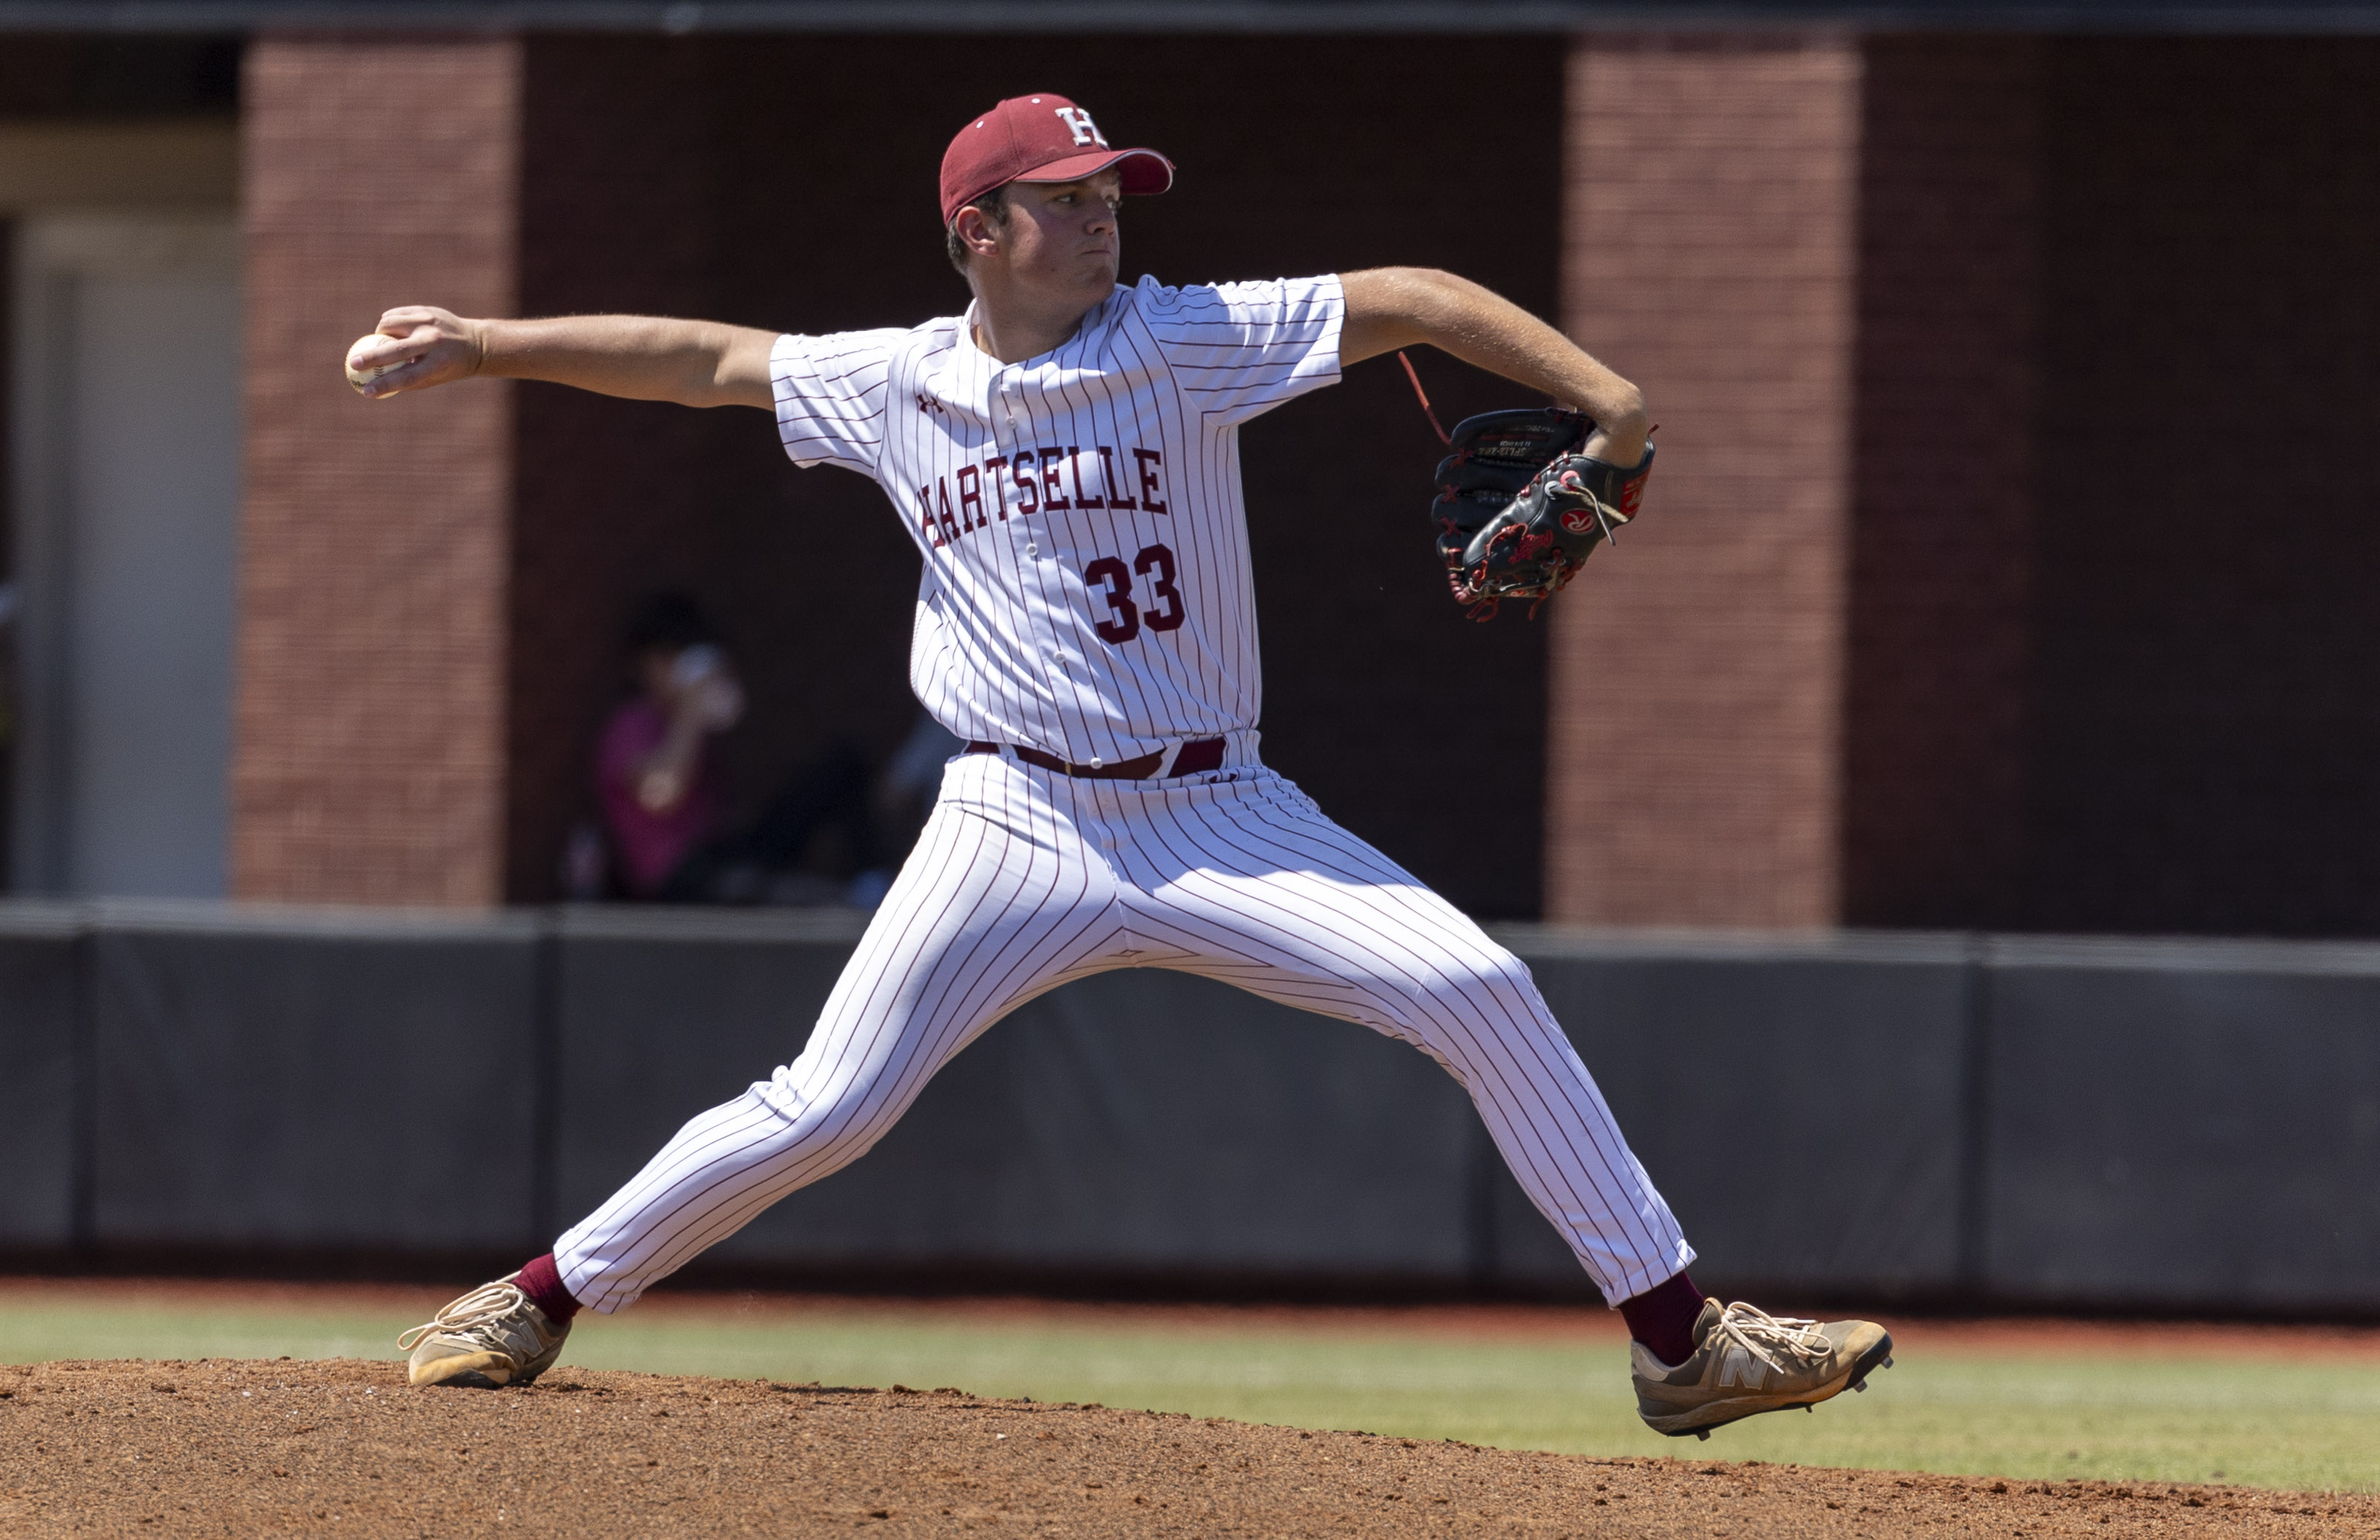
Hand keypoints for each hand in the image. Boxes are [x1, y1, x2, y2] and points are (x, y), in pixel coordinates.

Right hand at [346, 306, 485, 398]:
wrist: (475, 342)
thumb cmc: (449, 366)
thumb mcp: (434, 378)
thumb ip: (407, 381)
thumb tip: (373, 388)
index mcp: (439, 362)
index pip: (407, 376)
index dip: (384, 385)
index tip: (366, 392)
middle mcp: (434, 340)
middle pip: (396, 349)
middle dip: (372, 357)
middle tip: (353, 364)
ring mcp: (429, 321)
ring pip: (389, 324)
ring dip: (380, 334)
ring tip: (381, 343)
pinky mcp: (425, 309)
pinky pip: (395, 315)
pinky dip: (388, 324)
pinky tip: (390, 331)